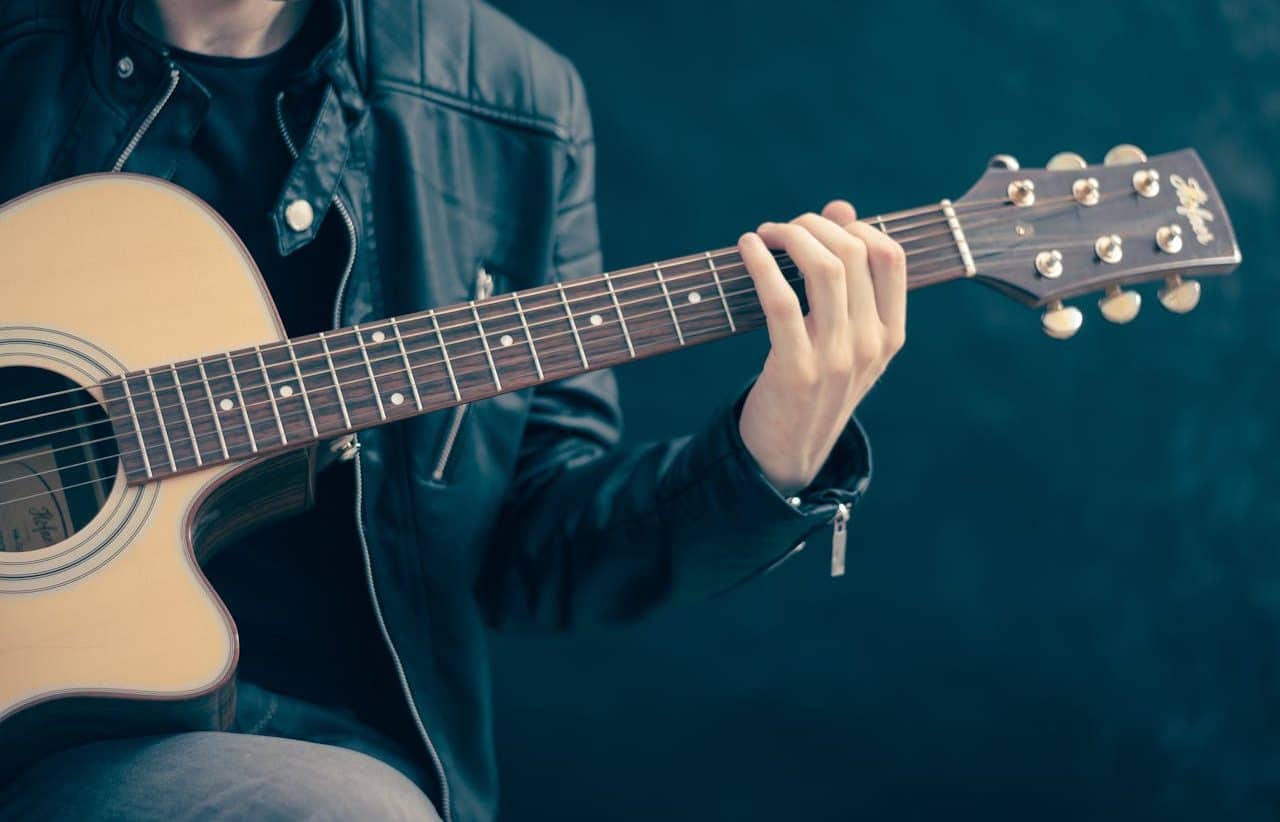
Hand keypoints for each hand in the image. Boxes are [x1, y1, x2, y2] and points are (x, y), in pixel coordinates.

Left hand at [737, 200, 906, 494]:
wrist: (788, 454)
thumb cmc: (812, 386)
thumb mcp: (843, 337)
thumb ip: (848, 277)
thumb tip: (841, 208)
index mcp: (891, 335)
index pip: (891, 257)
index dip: (855, 226)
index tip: (821, 225)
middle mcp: (871, 345)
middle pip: (854, 254)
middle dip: (813, 225)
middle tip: (783, 228)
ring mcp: (837, 359)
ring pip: (825, 269)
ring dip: (791, 236)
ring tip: (765, 234)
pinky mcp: (796, 369)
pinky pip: (781, 300)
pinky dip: (761, 264)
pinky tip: (747, 248)